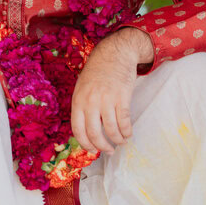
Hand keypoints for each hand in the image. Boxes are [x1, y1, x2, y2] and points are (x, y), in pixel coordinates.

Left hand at [70, 27, 151, 153]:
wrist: (114, 53)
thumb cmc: (97, 72)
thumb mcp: (82, 87)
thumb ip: (82, 106)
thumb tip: (85, 129)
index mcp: (77, 100)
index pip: (77, 129)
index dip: (84, 143)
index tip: (91, 150)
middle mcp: (90, 101)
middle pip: (94, 132)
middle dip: (102, 146)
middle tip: (109, 151)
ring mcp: (106, 99)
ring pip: (111, 129)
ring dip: (117, 140)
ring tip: (120, 142)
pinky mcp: (121, 97)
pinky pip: (124, 120)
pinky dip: (126, 131)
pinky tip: (128, 134)